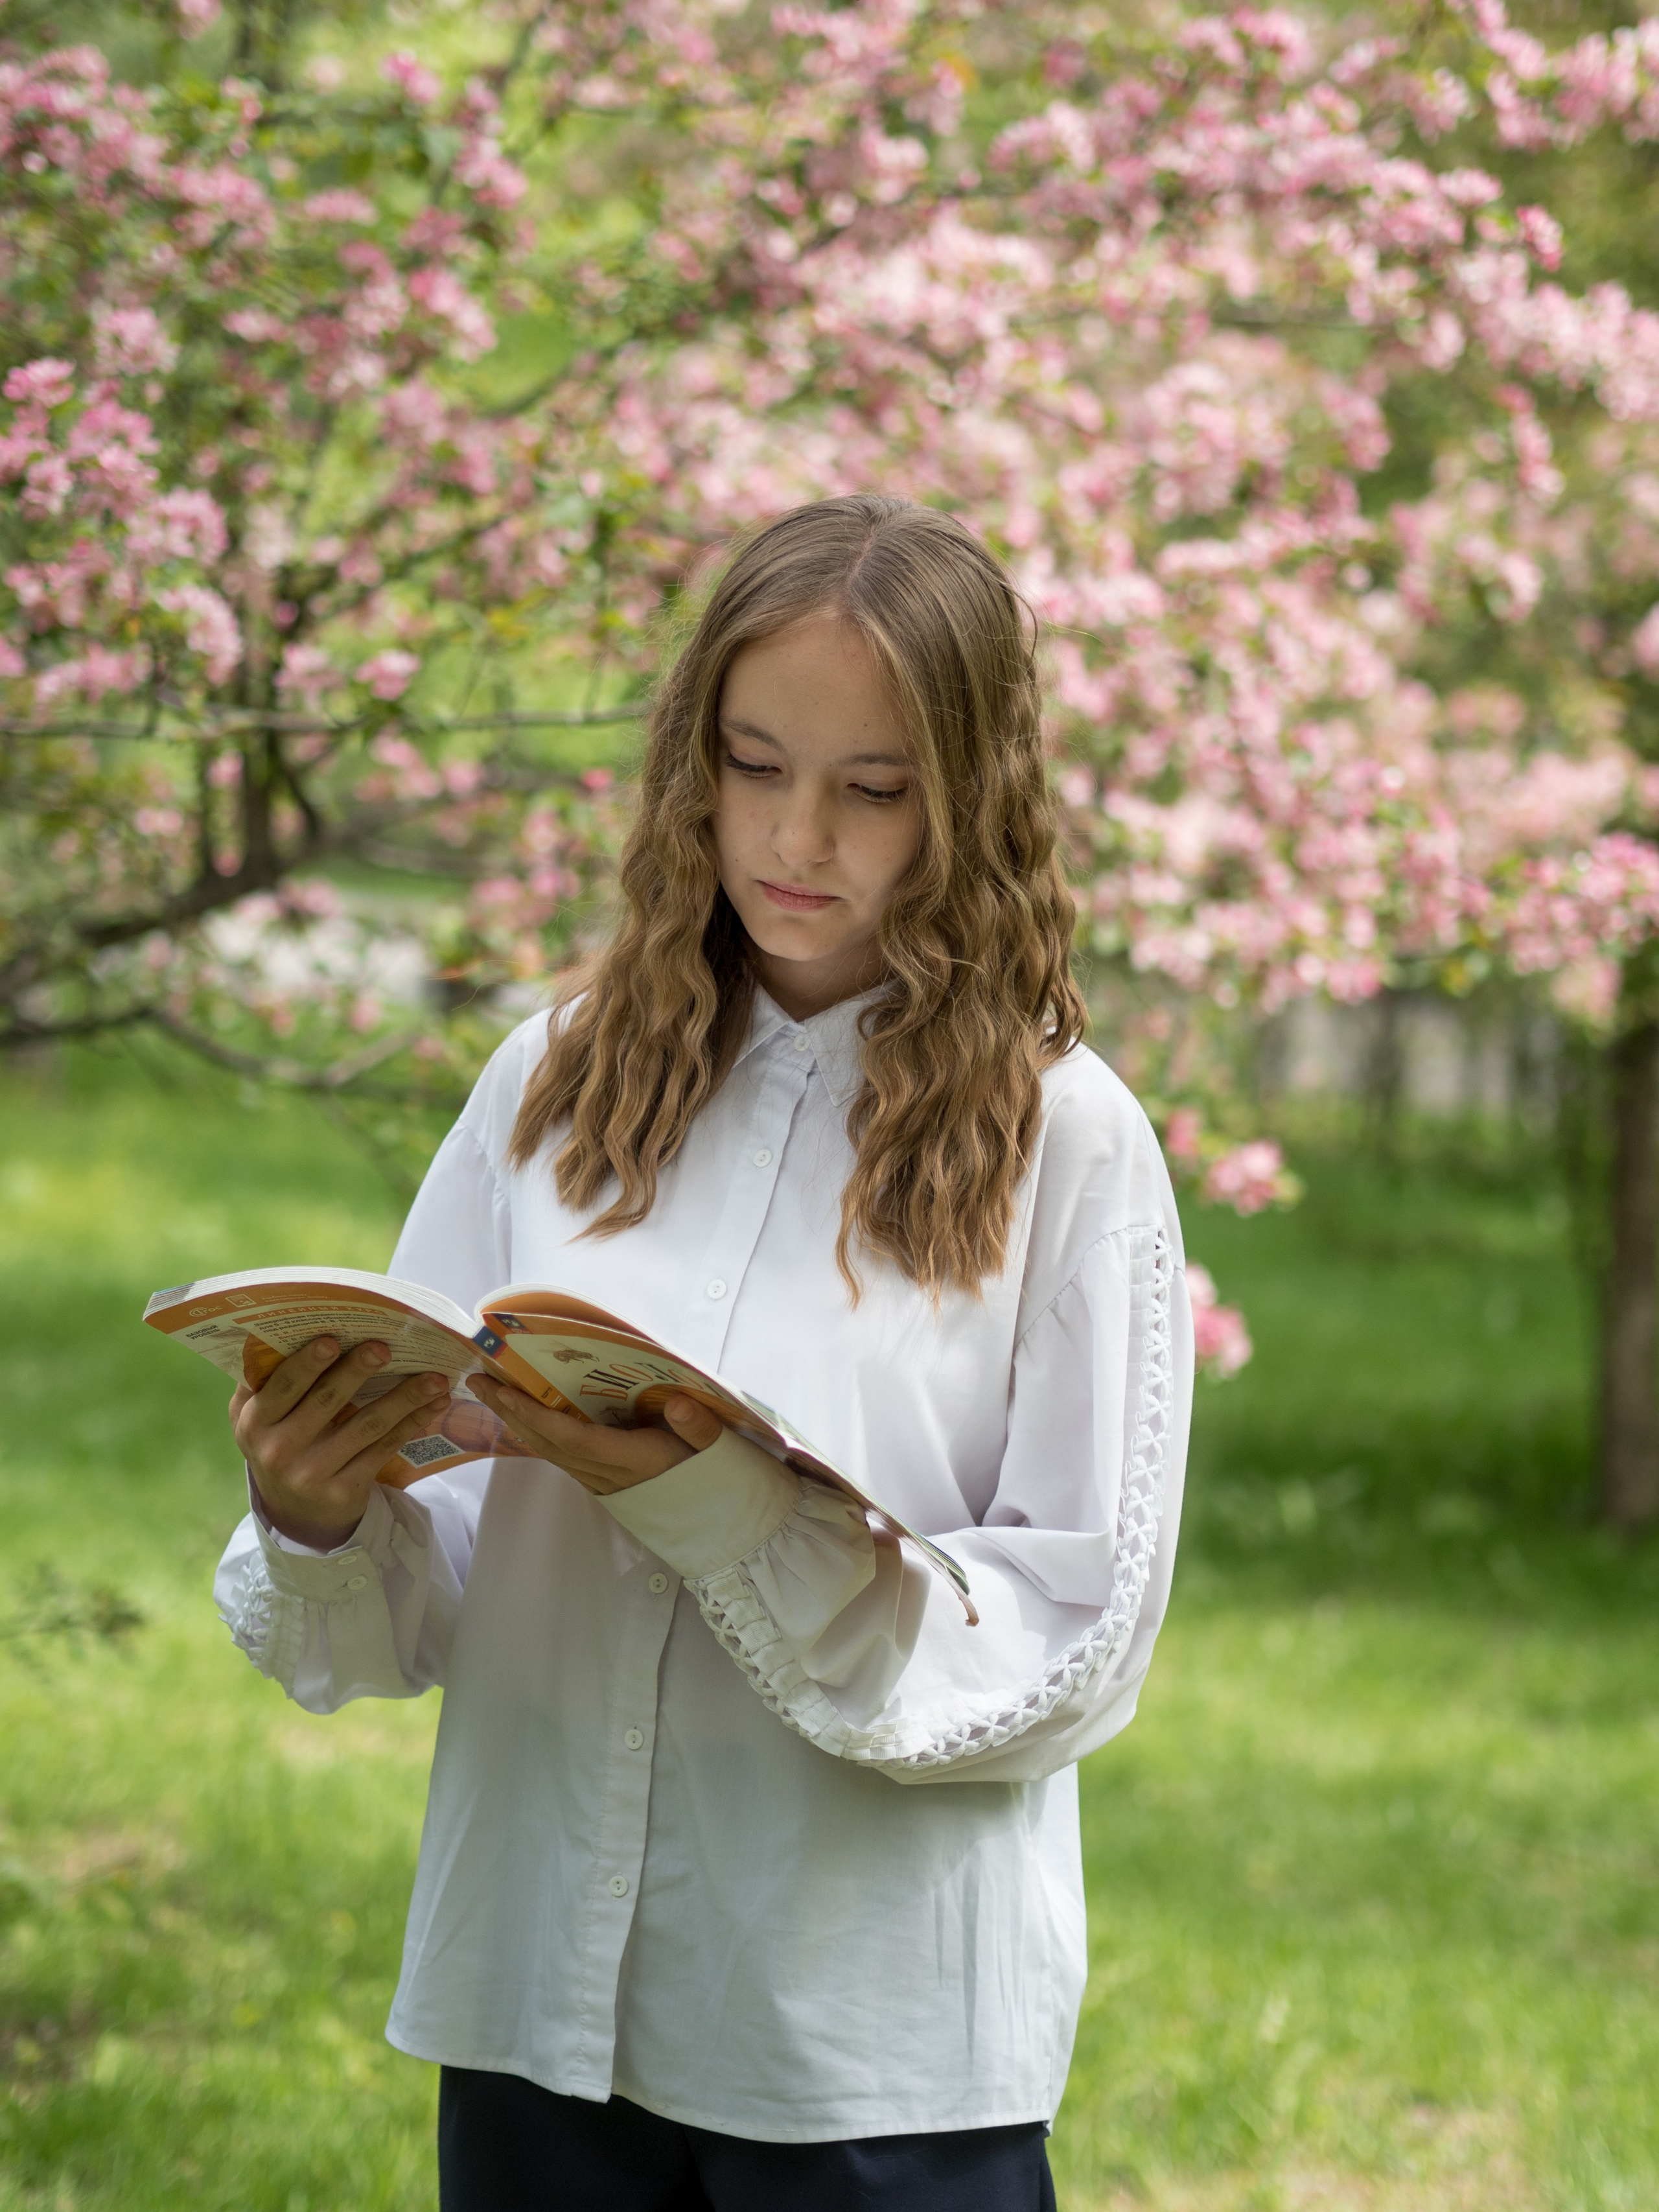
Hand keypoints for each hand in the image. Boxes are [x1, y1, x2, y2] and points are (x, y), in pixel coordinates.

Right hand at [230, 1336, 451, 1549]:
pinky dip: (413, 1423)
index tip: (332, 1339)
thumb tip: (280, 1330)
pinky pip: (384, 1449)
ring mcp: (312, 1473)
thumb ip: (261, 1379)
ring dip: (404, 1398)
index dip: (307, 1364)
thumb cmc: (279, 1441)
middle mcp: (279, 1450)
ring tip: (434, 1377)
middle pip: (326, 1402)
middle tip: (385, 1347)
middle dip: (357, 1371)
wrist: (295, 1510)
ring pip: (366, 1426)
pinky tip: (436, 1404)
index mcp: (255, 1423)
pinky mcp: (344, 1489)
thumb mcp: (256, 1416)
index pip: (283, 1387)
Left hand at [466, 1376, 722, 1494]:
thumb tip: (678, 1404)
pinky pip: (561, 1456)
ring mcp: (603, 1480)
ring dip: (518, 1421)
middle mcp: (610, 1474)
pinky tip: (522, 1415)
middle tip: (478, 1380)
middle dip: (511, 1412)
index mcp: (634, 1461)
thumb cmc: (716, 1479)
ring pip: (550, 1451)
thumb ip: (699, 1428)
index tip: (506, 1391)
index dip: (537, 1415)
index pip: (574, 1438)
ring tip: (491, 1391)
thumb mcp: (717, 1451)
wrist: (718, 1524)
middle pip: (550, 1443)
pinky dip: (537, 1433)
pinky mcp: (603, 1480)